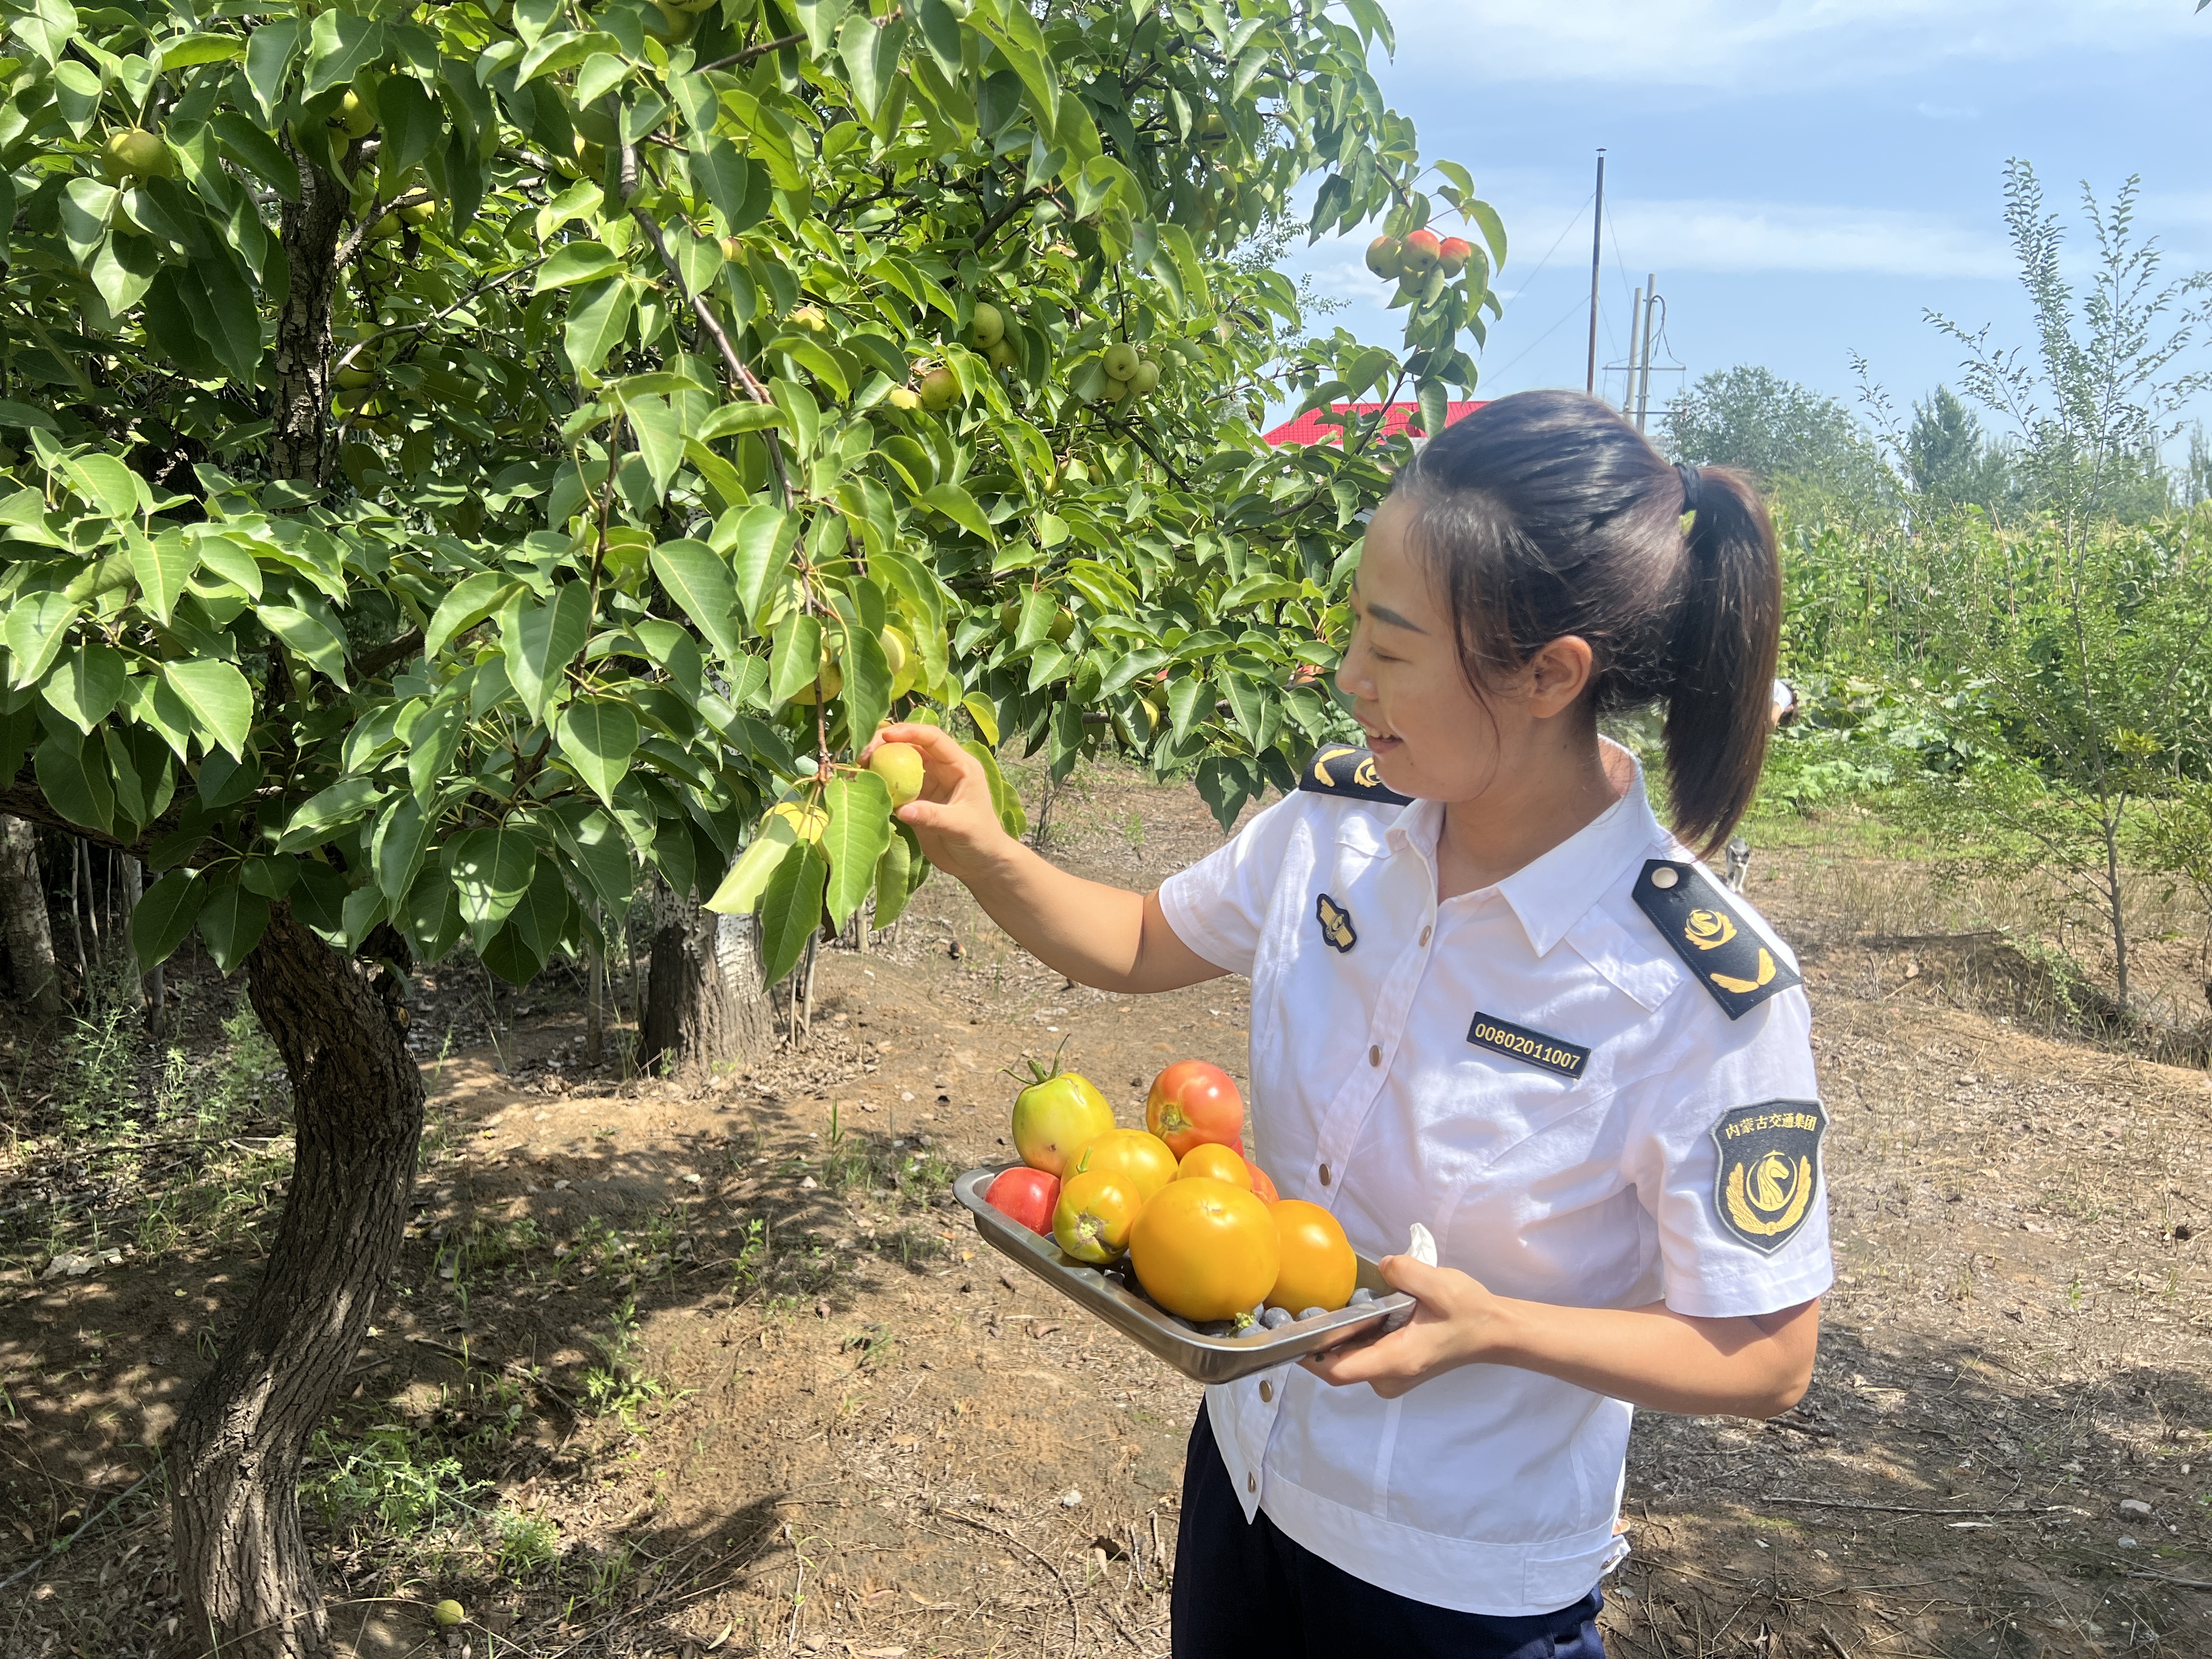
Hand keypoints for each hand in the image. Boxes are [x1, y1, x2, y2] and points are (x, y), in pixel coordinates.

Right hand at [863, 722, 1020, 885]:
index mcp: (960, 765)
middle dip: (886, 744)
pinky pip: (895, 786)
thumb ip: (932, 816)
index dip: (909, 732)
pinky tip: (866, 786)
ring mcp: (928, 783)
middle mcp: (942, 769)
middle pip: (911, 745)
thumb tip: (901, 810)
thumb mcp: (960, 826)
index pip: (933, 738)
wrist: (980, 863)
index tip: (885, 736)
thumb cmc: (980, 839)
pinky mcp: (916, 800)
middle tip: (863, 755)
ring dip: (880, 763)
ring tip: (859, 768)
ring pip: (900, 763)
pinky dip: (881, 784)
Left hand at [1300, 1255, 1512, 1398]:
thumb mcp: (1440, 1285)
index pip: (1339, 1371)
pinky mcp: (1395, 1369)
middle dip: (1320, 1339)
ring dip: (1337, 1337)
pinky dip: (1353, 1338)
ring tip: (1326, 1305)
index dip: (1310, 1355)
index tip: (1293, 1329)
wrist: (1492, 1331)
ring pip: (1350, 1361)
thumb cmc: (1468, 1311)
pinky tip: (1353, 1312)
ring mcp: (1392, 1377)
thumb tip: (1383, 1267)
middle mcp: (1389, 1377)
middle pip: (1338, 1366)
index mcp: (1396, 1360)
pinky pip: (1362, 1357)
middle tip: (1305, 1305)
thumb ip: (1406, 1272)